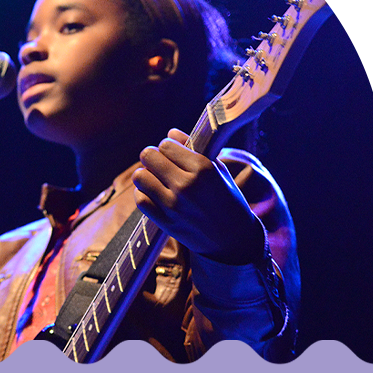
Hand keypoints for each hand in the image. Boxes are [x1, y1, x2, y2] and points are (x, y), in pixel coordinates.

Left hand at [132, 128, 264, 264]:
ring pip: (140, 176)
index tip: (172, 154)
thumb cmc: (226, 199)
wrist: (232, 239)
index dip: (167, 148)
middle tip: (159, 165)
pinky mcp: (165, 221)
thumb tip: (170, 133)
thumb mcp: (217, 169)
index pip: (165, 144)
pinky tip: (154, 194)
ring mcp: (173, 204)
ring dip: (145, 175)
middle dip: (152, 157)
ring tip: (155, 179)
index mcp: (202, 168)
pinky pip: (140, 198)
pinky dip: (144, 194)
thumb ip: (193, 148)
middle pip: (148, 156)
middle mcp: (186, 185)